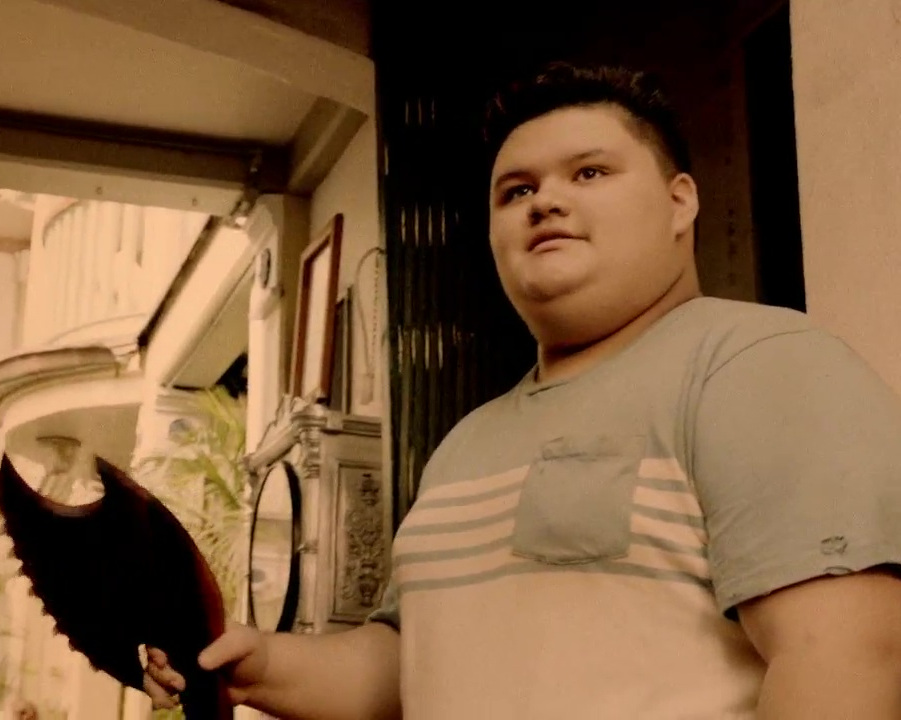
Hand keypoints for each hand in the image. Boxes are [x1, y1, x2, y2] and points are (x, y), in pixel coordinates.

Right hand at [143, 621, 269, 708]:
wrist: (257, 680)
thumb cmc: (251, 651)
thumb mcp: (243, 643)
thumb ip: (224, 648)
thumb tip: (201, 663)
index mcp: (193, 627)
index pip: (164, 630)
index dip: (156, 645)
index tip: (162, 660)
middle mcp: (181, 644)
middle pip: (152, 655)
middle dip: (160, 673)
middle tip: (179, 683)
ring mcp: (178, 665)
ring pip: (151, 675)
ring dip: (156, 688)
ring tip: (174, 697)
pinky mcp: (179, 685)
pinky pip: (159, 691)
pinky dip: (160, 698)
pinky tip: (172, 704)